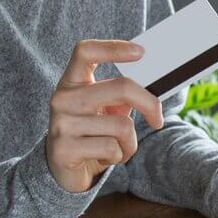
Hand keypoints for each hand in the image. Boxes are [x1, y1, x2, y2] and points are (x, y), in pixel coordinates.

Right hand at [45, 40, 163, 193]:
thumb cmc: (91, 133)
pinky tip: (104, 157)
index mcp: (72, 82)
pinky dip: (118, 156)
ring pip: (122, 125)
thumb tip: (156, 86)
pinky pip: (111, 148)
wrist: (62, 169)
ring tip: (116, 147)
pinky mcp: (64, 150)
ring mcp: (61, 124)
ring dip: (130, 142)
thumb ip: (122, 95)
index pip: (86, 51)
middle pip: (121, 87)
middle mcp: (62, 98)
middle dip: (149, 103)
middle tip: (157, 118)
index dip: (114, 47)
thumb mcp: (104, 109)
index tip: (141, 52)